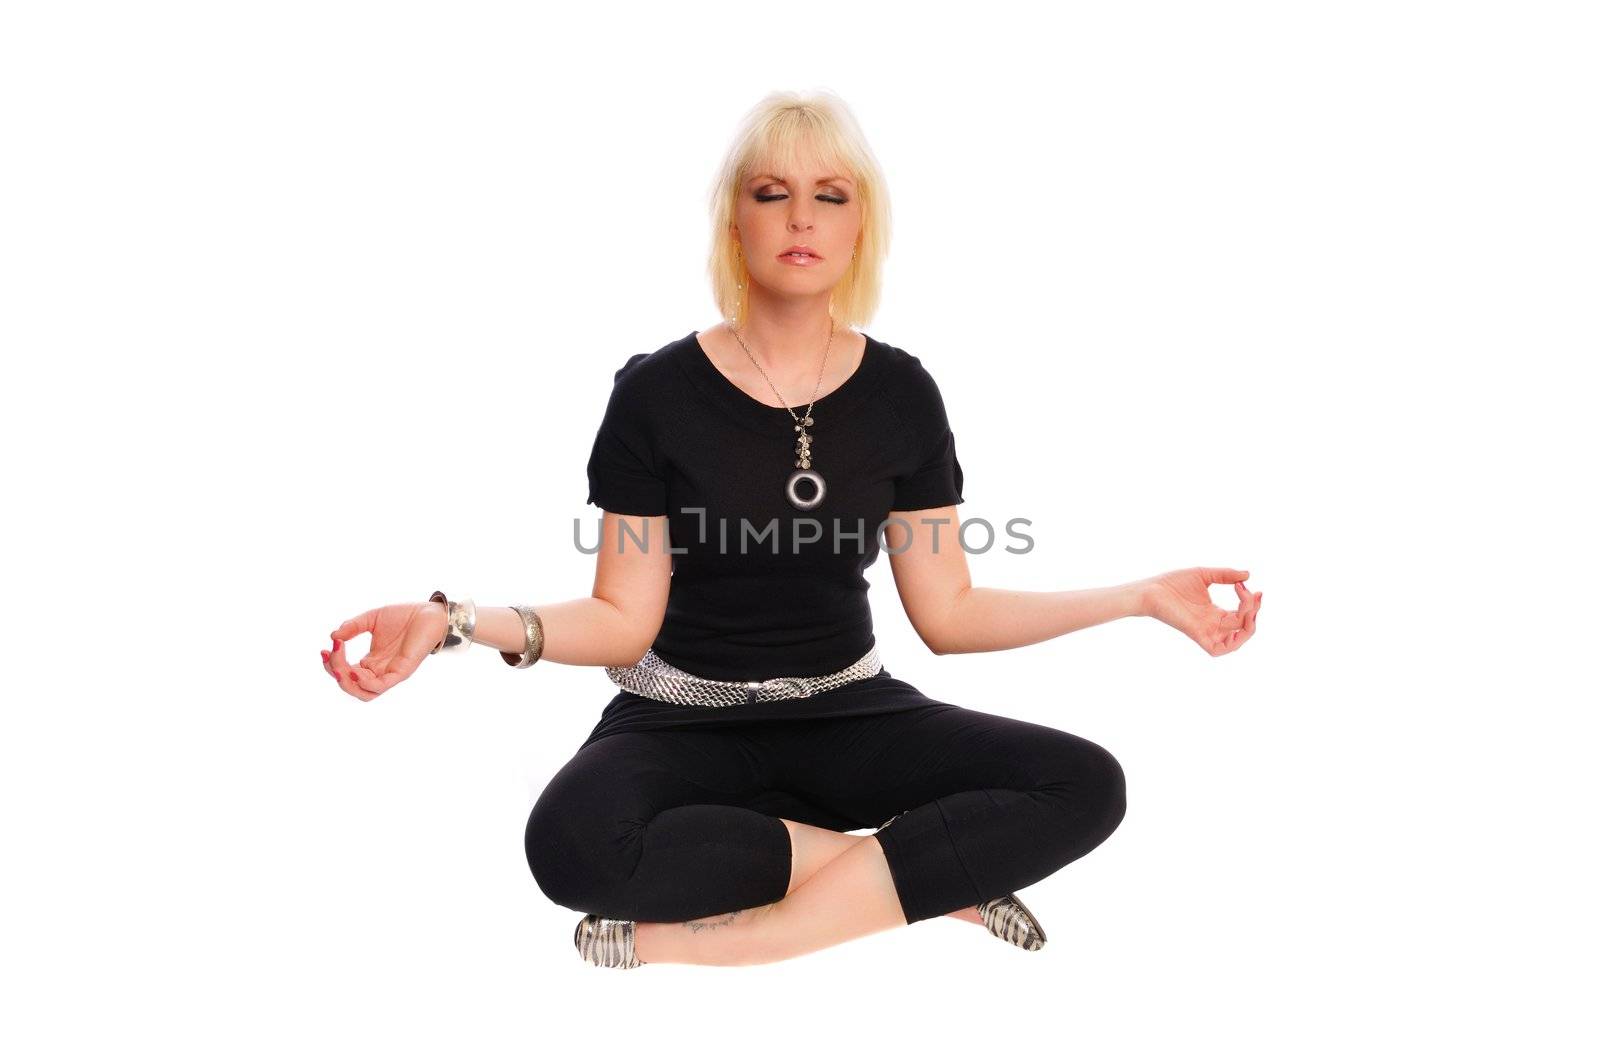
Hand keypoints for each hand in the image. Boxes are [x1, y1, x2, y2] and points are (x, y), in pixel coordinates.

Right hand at [320, 601, 447, 700]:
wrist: (430, 612)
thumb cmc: (404, 616)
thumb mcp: (371, 619)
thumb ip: (352, 627)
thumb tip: (333, 637)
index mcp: (372, 662)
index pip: (346, 673)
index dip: (332, 665)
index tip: (325, 648)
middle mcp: (380, 671)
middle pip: (351, 686)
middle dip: (335, 672)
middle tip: (330, 654)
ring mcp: (391, 673)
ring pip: (365, 693)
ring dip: (347, 682)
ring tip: (339, 666)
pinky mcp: (403, 671)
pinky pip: (381, 686)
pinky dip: (365, 684)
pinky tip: (354, 671)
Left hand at [1141, 567, 1261, 656]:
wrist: (1150, 590)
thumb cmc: (1172, 583)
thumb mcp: (1204, 575)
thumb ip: (1225, 575)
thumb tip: (1248, 575)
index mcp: (1215, 613)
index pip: (1242, 615)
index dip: (1251, 602)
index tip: (1243, 583)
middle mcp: (1212, 624)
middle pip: (1244, 626)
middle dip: (1253, 609)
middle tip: (1253, 593)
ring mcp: (1205, 631)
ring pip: (1237, 640)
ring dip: (1249, 624)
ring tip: (1248, 605)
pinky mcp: (1196, 635)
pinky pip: (1218, 650)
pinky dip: (1233, 643)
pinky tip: (1238, 622)